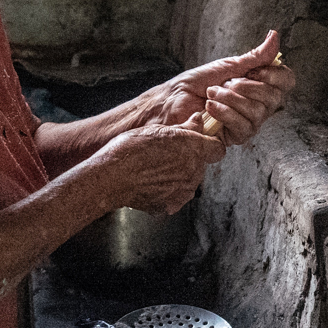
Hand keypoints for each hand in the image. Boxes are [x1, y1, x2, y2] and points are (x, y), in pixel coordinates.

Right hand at [90, 121, 227, 214]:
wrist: (110, 177)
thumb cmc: (129, 150)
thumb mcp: (157, 130)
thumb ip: (184, 128)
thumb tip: (198, 121)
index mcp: (192, 149)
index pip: (217, 149)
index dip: (209, 144)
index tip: (200, 141)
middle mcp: (192, 171)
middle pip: (201, 165)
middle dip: (189, 159)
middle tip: (167, 153)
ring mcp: (182, 191)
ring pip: (189, 181)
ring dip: (178, 174)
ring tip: (155, 168)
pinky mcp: (171, 205)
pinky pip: (176, 195)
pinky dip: (168, 190)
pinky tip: (151, 182)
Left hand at [146, 30, 295, 147]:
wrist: (172, 101)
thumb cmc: (196, 83)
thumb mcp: (228, 66)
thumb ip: (254, 57)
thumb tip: (274, 36)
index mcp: (259, 85)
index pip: (286, 81)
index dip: (275, 75)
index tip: (254, 71)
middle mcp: (258, 105)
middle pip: (275, 98)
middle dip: (246, 87)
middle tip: (225, 83)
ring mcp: (248, 122)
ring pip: (258, 113)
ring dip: (231, 99)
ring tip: (212, 93)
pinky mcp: (235, 137)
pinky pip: (244, 127)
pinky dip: (225, 113)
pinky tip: (210, 108)